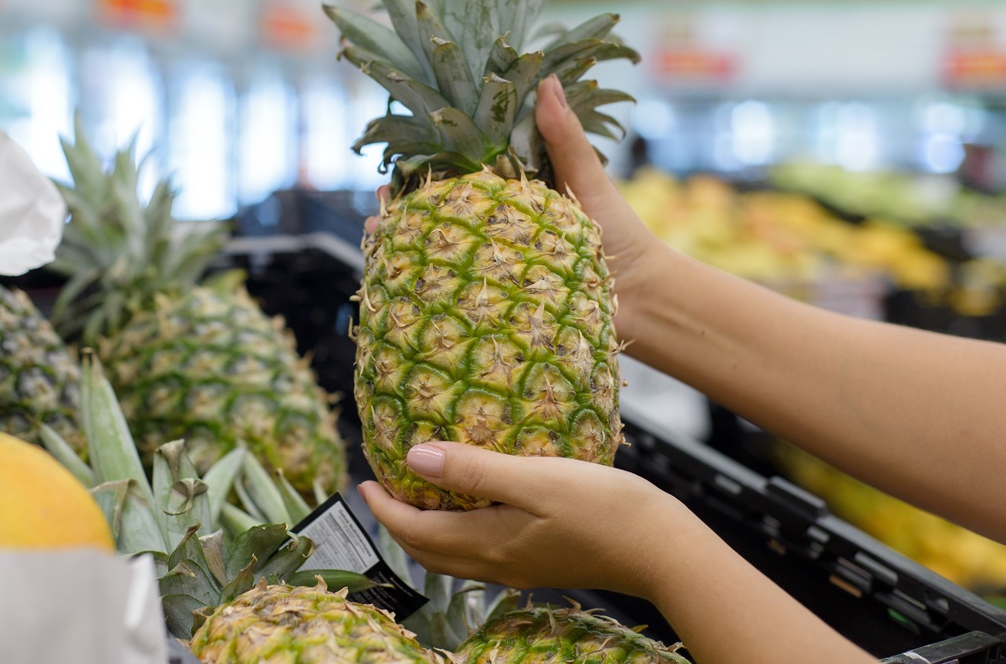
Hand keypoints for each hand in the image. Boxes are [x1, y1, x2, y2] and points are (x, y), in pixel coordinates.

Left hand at [358, 441, 709, 600]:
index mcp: (487, 542)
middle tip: (382, 487)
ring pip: (452, 553)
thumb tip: (413, 459)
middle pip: (426, 550)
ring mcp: (518, 566)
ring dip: (426, 527)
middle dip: (397, 521)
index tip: (363, 480)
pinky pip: (480, 550)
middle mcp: (496, 562)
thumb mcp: (535, 479)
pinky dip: (458, 529)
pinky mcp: (538, 561)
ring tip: (420, 491)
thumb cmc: (603, 508)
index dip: (382, 508)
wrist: (660, 548)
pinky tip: (474, 503)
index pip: (414, 531)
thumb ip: (474, 469)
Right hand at [363, 76, 663, 339]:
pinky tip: (398, 277)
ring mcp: (497, 261)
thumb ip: (565, 137)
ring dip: (407, 241)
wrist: (646, 301)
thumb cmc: (622, 236)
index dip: (432, 161)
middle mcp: (502, 225)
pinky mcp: (499, 295)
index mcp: (519, 190)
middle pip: (443, 209)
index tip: (402, 154)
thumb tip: (546, 79)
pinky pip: (457, 286)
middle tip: (379, 198)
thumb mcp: (589, 182)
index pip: (466, 169)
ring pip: (442, 247)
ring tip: (378, 236)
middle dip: (407, 203)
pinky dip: (427, 281)